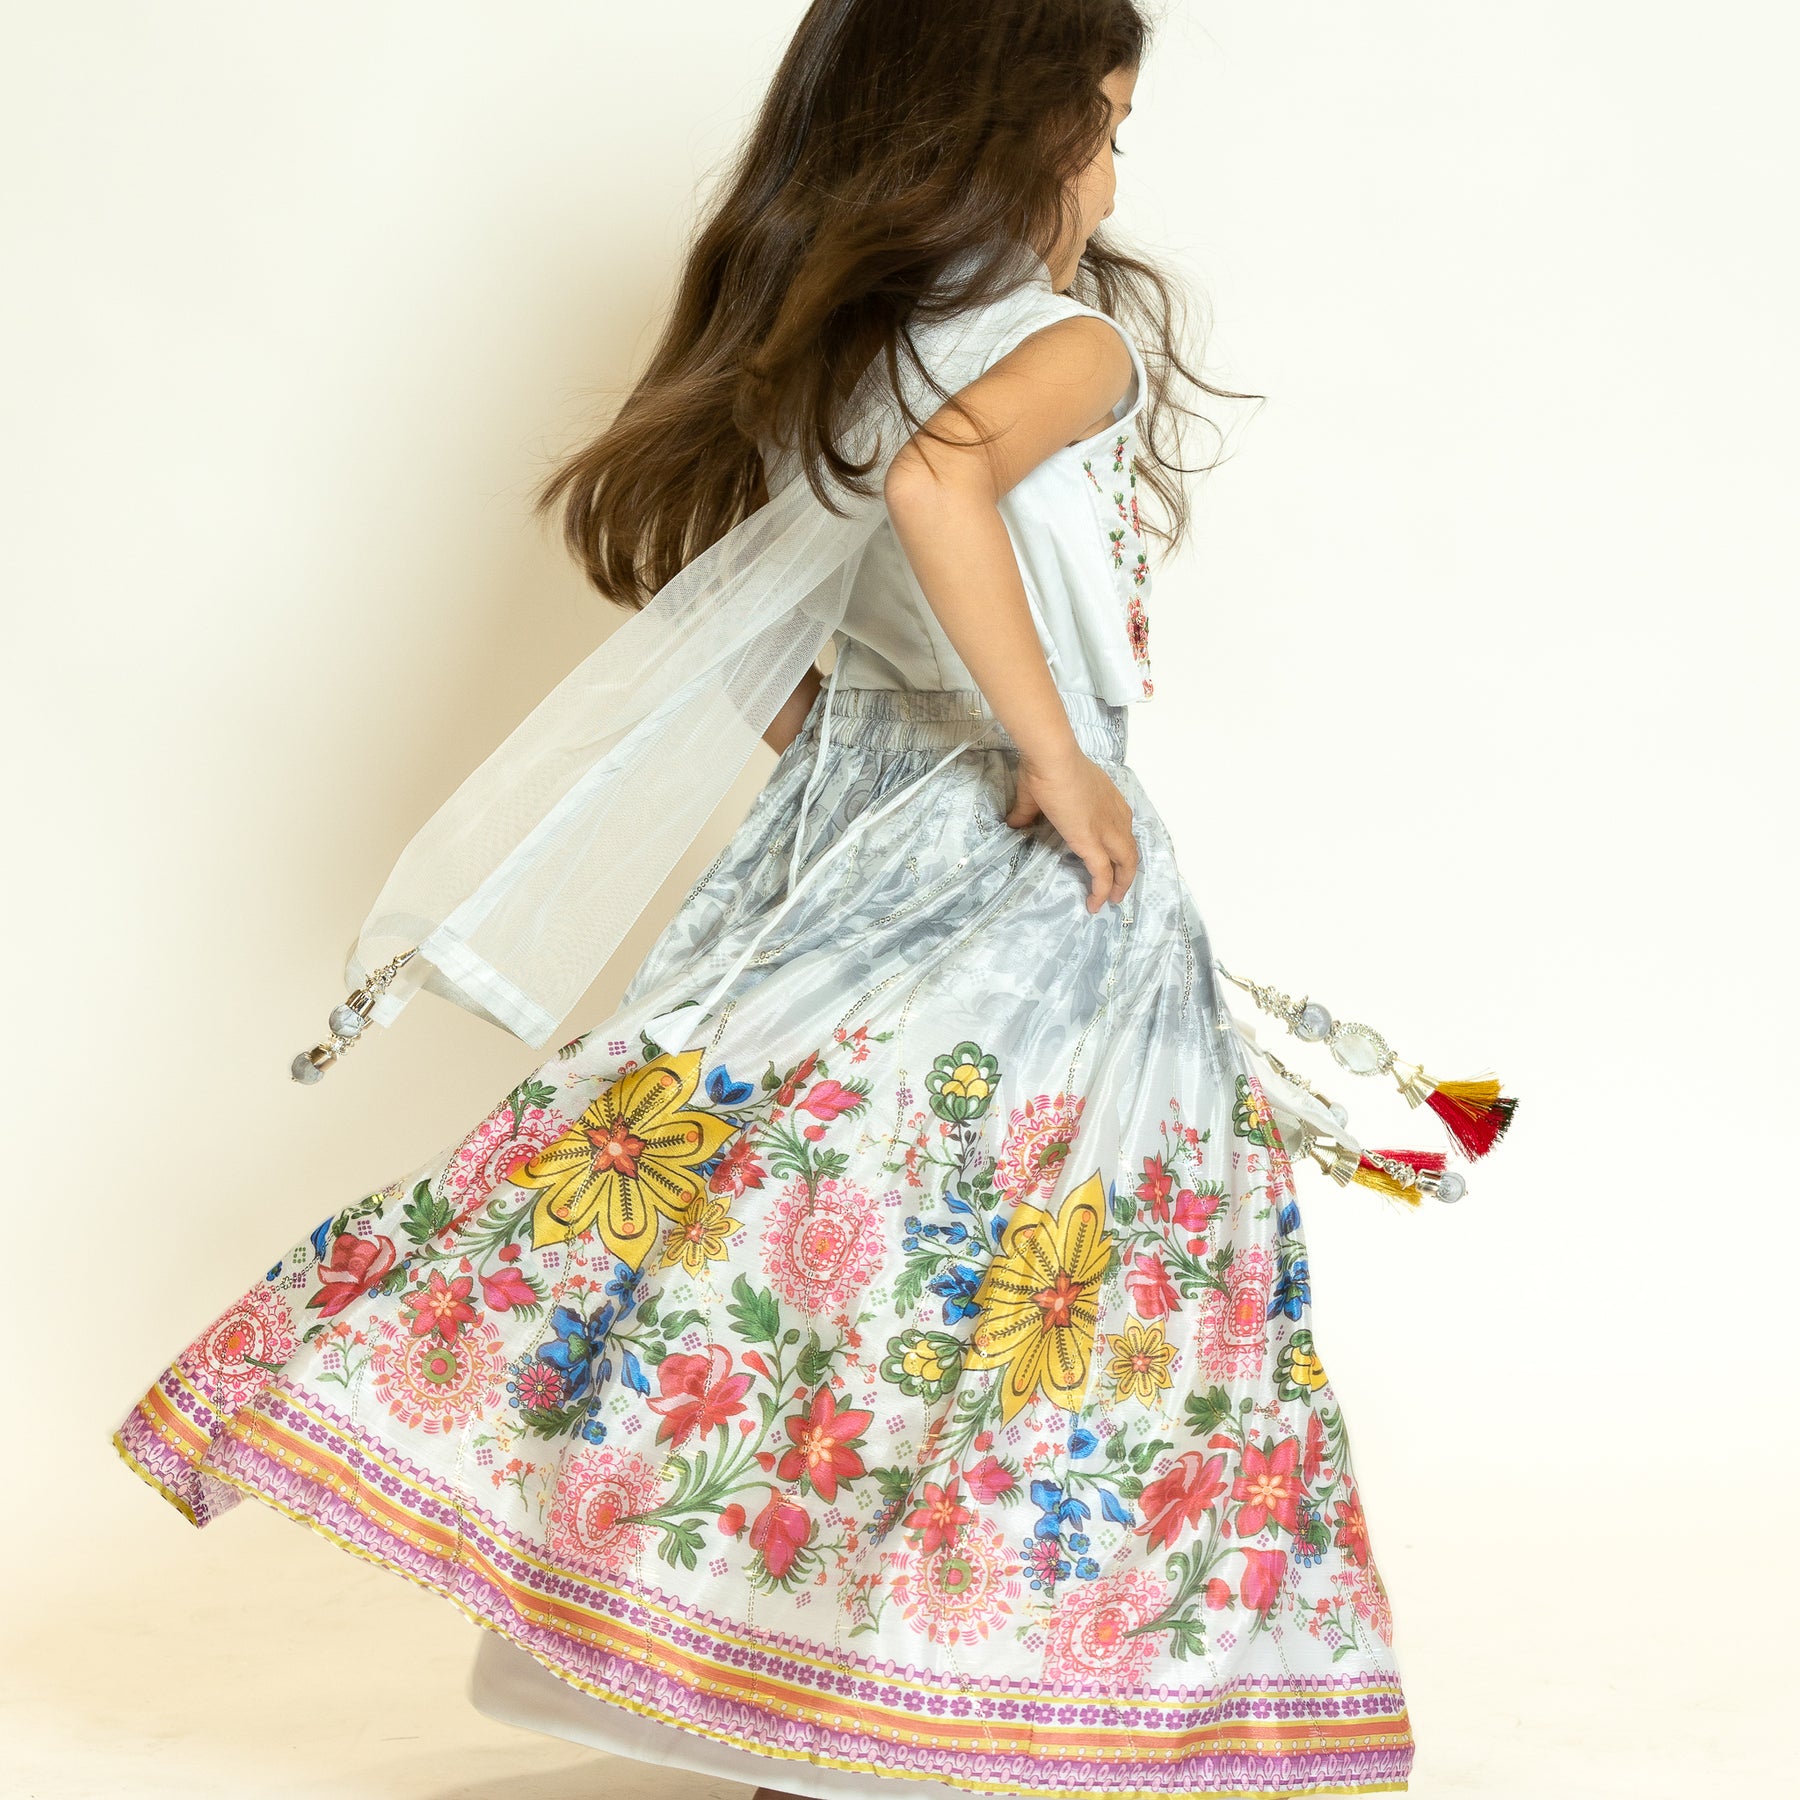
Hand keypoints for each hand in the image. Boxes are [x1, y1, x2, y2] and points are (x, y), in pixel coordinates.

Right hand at [1006, 749, 1138, 912]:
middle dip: (1127, 869)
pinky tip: (1095, 905)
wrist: (1052, 760)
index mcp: (1108, 799)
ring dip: (1121, 883)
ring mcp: (1106, 830)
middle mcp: (1116, 815)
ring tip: (1112, 900)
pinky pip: (1103, 874)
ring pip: (1125, 863)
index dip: (1119, 844)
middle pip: (1130, 848)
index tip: (1113, 857)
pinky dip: (1101, 891)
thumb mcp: (1036, 792)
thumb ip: (1027, 811)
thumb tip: (1013, 822)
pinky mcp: (1093, 844)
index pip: (1121, 826)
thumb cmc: (1046, 768)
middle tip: (1119, 887)